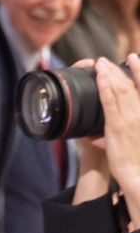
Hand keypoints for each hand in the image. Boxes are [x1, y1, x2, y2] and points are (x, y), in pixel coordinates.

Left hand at [96, 56, 139, 206]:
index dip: (139, 71)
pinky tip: (99, 77)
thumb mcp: (133, 139)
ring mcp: (131, 117)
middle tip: (105, 60)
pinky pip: (110, 102)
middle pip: (129, 85)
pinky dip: (104, 87)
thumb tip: (97, 137)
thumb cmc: (135, 159)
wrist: (138, 173)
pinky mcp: (117, 125)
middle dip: (116, 70)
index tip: (133, 58)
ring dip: (108, 74)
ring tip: (100, 63)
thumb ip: (119, 133)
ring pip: (120, 89)